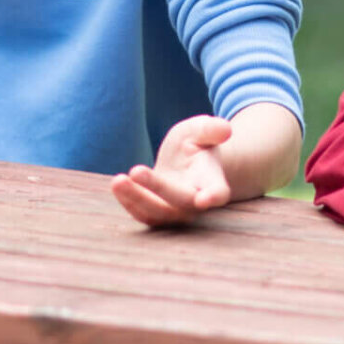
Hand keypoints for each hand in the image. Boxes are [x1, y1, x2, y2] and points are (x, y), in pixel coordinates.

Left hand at [112, 115, 234, 226]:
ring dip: (136, 199)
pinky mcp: (157, 215)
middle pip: (180, 200)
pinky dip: (129, 202)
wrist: (186, 165)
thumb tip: (225, 128)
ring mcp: (176, 212)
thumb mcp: (201, 131)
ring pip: (157, 213)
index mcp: (212, 181)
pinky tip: (118, 185)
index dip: (213, 196)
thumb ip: (210, 129)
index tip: (205, 199)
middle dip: (157, 188)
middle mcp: (196, 202)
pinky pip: (143, 215)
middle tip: (136, 171)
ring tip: (118, 181)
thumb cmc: (196, 145)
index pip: (218, 192)